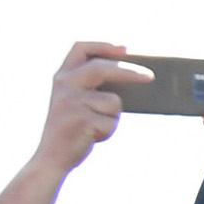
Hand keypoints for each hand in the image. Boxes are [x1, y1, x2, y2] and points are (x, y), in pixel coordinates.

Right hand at [39, 42, 141, 176]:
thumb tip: (137, 78)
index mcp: (62, 77)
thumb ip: (95, 88)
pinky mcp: (81, 120)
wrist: (52, 157)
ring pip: (114, 102)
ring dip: (113, 117)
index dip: (103, 46)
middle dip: (129, 71)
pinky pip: (112, 122)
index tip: (126, 49)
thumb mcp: (78, 102)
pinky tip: (91, 136)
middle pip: (102, 69)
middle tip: (151, 77)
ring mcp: (71, 102)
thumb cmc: (73, 128)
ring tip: (94, 126)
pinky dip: (108, 131)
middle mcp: (64, 85)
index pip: (80, 49)